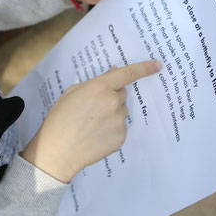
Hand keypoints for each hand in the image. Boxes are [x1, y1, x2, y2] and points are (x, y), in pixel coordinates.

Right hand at [21, 60, 161, 182]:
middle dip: (112, 96)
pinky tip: (95, 134)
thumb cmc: (61, 119)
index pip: (127, 74)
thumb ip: (97, 81)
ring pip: (121, 111)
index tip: (157, 65)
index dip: (144, 68)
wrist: (58, 150)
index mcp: (100, 87)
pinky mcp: (121, 137)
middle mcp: (113, 103)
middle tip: (93, 107)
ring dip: (112, 113)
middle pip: (122, 93)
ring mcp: (119, 121)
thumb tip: (114, 72)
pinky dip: (111, 128)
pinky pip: (120, 127)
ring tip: (91, 124)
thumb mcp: (73, 92)